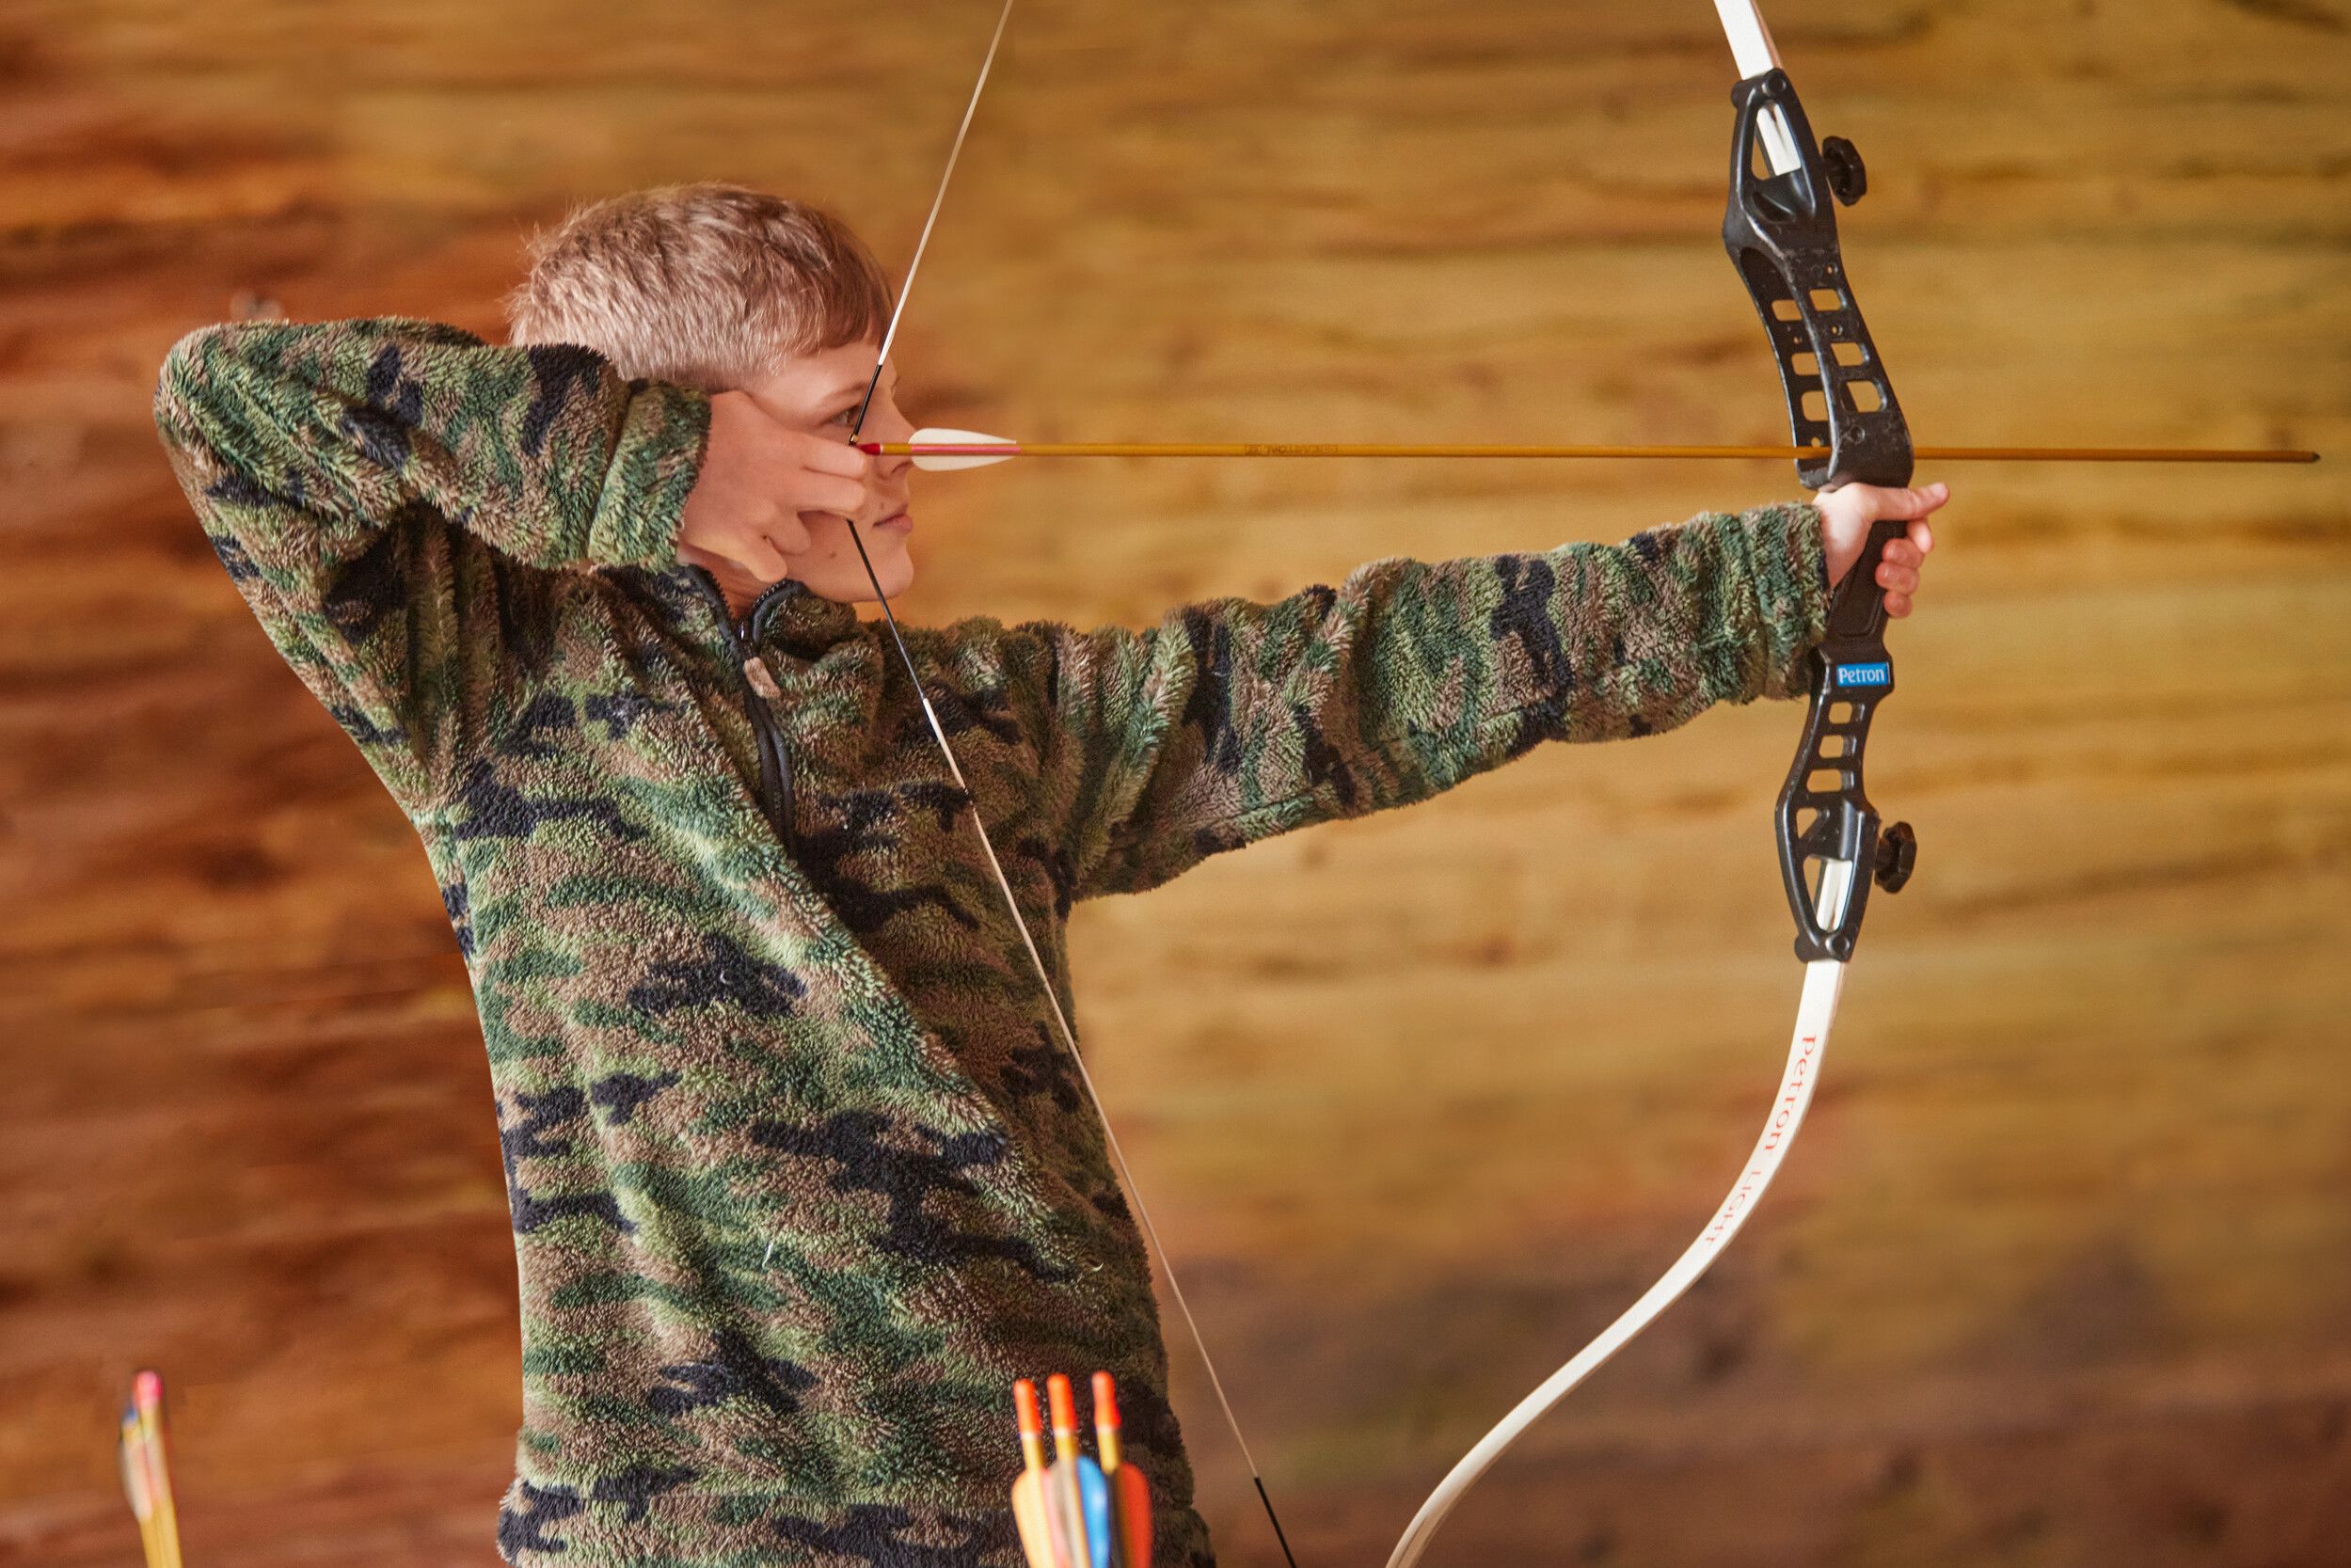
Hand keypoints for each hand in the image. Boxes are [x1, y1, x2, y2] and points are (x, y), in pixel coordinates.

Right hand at [677, 390, 874, 581]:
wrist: (648, 456)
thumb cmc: (691, 426)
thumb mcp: (738, 407)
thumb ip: (771, 423)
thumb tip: (786, 430)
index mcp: (791, 446)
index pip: (854, 463)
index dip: (853, 473)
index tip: (839, 477)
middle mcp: (788, 482)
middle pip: (853, 501)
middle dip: (845, 508)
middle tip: (823, 509)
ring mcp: (766, 516)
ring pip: (803, 541)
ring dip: (786, 537)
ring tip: (759, 524)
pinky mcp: (741, 543)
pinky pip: (774, 569)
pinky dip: (763, 564)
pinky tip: (748, 550)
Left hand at [1814, 479, 1944, 618]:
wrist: (1796, 575)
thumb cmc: (1820, 534)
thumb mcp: (1861, 502)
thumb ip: (1902, 499)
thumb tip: (1940, 491)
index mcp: (1869, 516)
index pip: (1914, 522)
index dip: (1921, 532)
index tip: (1923, 540)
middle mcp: (1871, 543)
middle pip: (1916, 552)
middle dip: (1907, 555)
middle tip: (1886, 553)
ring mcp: (1869, 572)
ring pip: (1911, 578)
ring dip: (1900, 578)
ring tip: (1878, 574)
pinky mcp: (1867, 599)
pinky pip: (1901, 604)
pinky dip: (1899, 603)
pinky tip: (1887, 599)